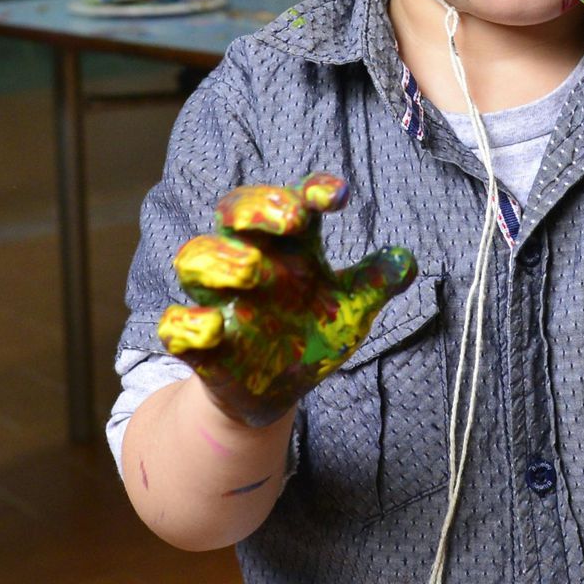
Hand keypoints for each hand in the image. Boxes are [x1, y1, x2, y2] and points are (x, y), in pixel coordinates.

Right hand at [158, 173, 416, 426]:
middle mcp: (249, 260)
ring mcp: (219, 300)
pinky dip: (189, 326)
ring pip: (194, 258)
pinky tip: (215, 329)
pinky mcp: (199, 344)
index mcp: (287, 246)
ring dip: (220, 260)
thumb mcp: (352, 309)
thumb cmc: (311, 334)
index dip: (311, 191)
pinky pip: (176, 326)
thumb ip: (376, 283)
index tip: (338, 195)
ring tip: (253, 271)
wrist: (277, 393)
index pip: (292, 201)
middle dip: (256, 207)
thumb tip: (407, 261)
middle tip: (290, 218)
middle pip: (232, 211)